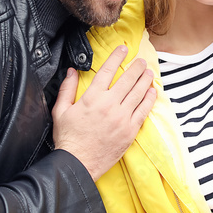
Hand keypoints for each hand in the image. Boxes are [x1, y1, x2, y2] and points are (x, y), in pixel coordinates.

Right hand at [52, 46, 156, 179]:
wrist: (78, 163)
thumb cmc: (68, 139)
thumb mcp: (60, 111)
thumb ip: (67, 89)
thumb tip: (70, 71)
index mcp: (92, 98)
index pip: (107, 70)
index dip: (117, 57)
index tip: (124, 49)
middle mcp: (109, 105)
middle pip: (127, 79)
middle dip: (136, 67)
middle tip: (141, 61)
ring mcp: (122, 118)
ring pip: (138, 93)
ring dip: (145, 80)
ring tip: (149, 72)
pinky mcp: (130, 130)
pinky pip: (143, 110)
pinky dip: (149, 99)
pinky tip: (151, 91)